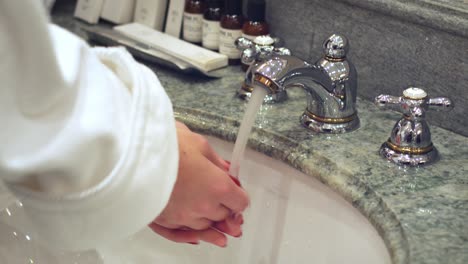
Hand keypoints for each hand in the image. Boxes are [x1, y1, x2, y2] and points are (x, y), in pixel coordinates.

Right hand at [150, 121, 248, 246]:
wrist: (131, 154)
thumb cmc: (164, 145)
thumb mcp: (198, 143)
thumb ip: (215, 161)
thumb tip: (225, 169)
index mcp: (217, 186)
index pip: (240, 201)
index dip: (239, 196)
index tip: (235, 192)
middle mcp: (203, 206)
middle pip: (223, 216)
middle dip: (226, 210)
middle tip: (226, 205)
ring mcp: (183, 216)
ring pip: (204, 227)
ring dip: (211, 224)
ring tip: (218, 229)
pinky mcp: (163, 220)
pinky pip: (181, 234)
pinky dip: (190, 235)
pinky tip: (196, 238)